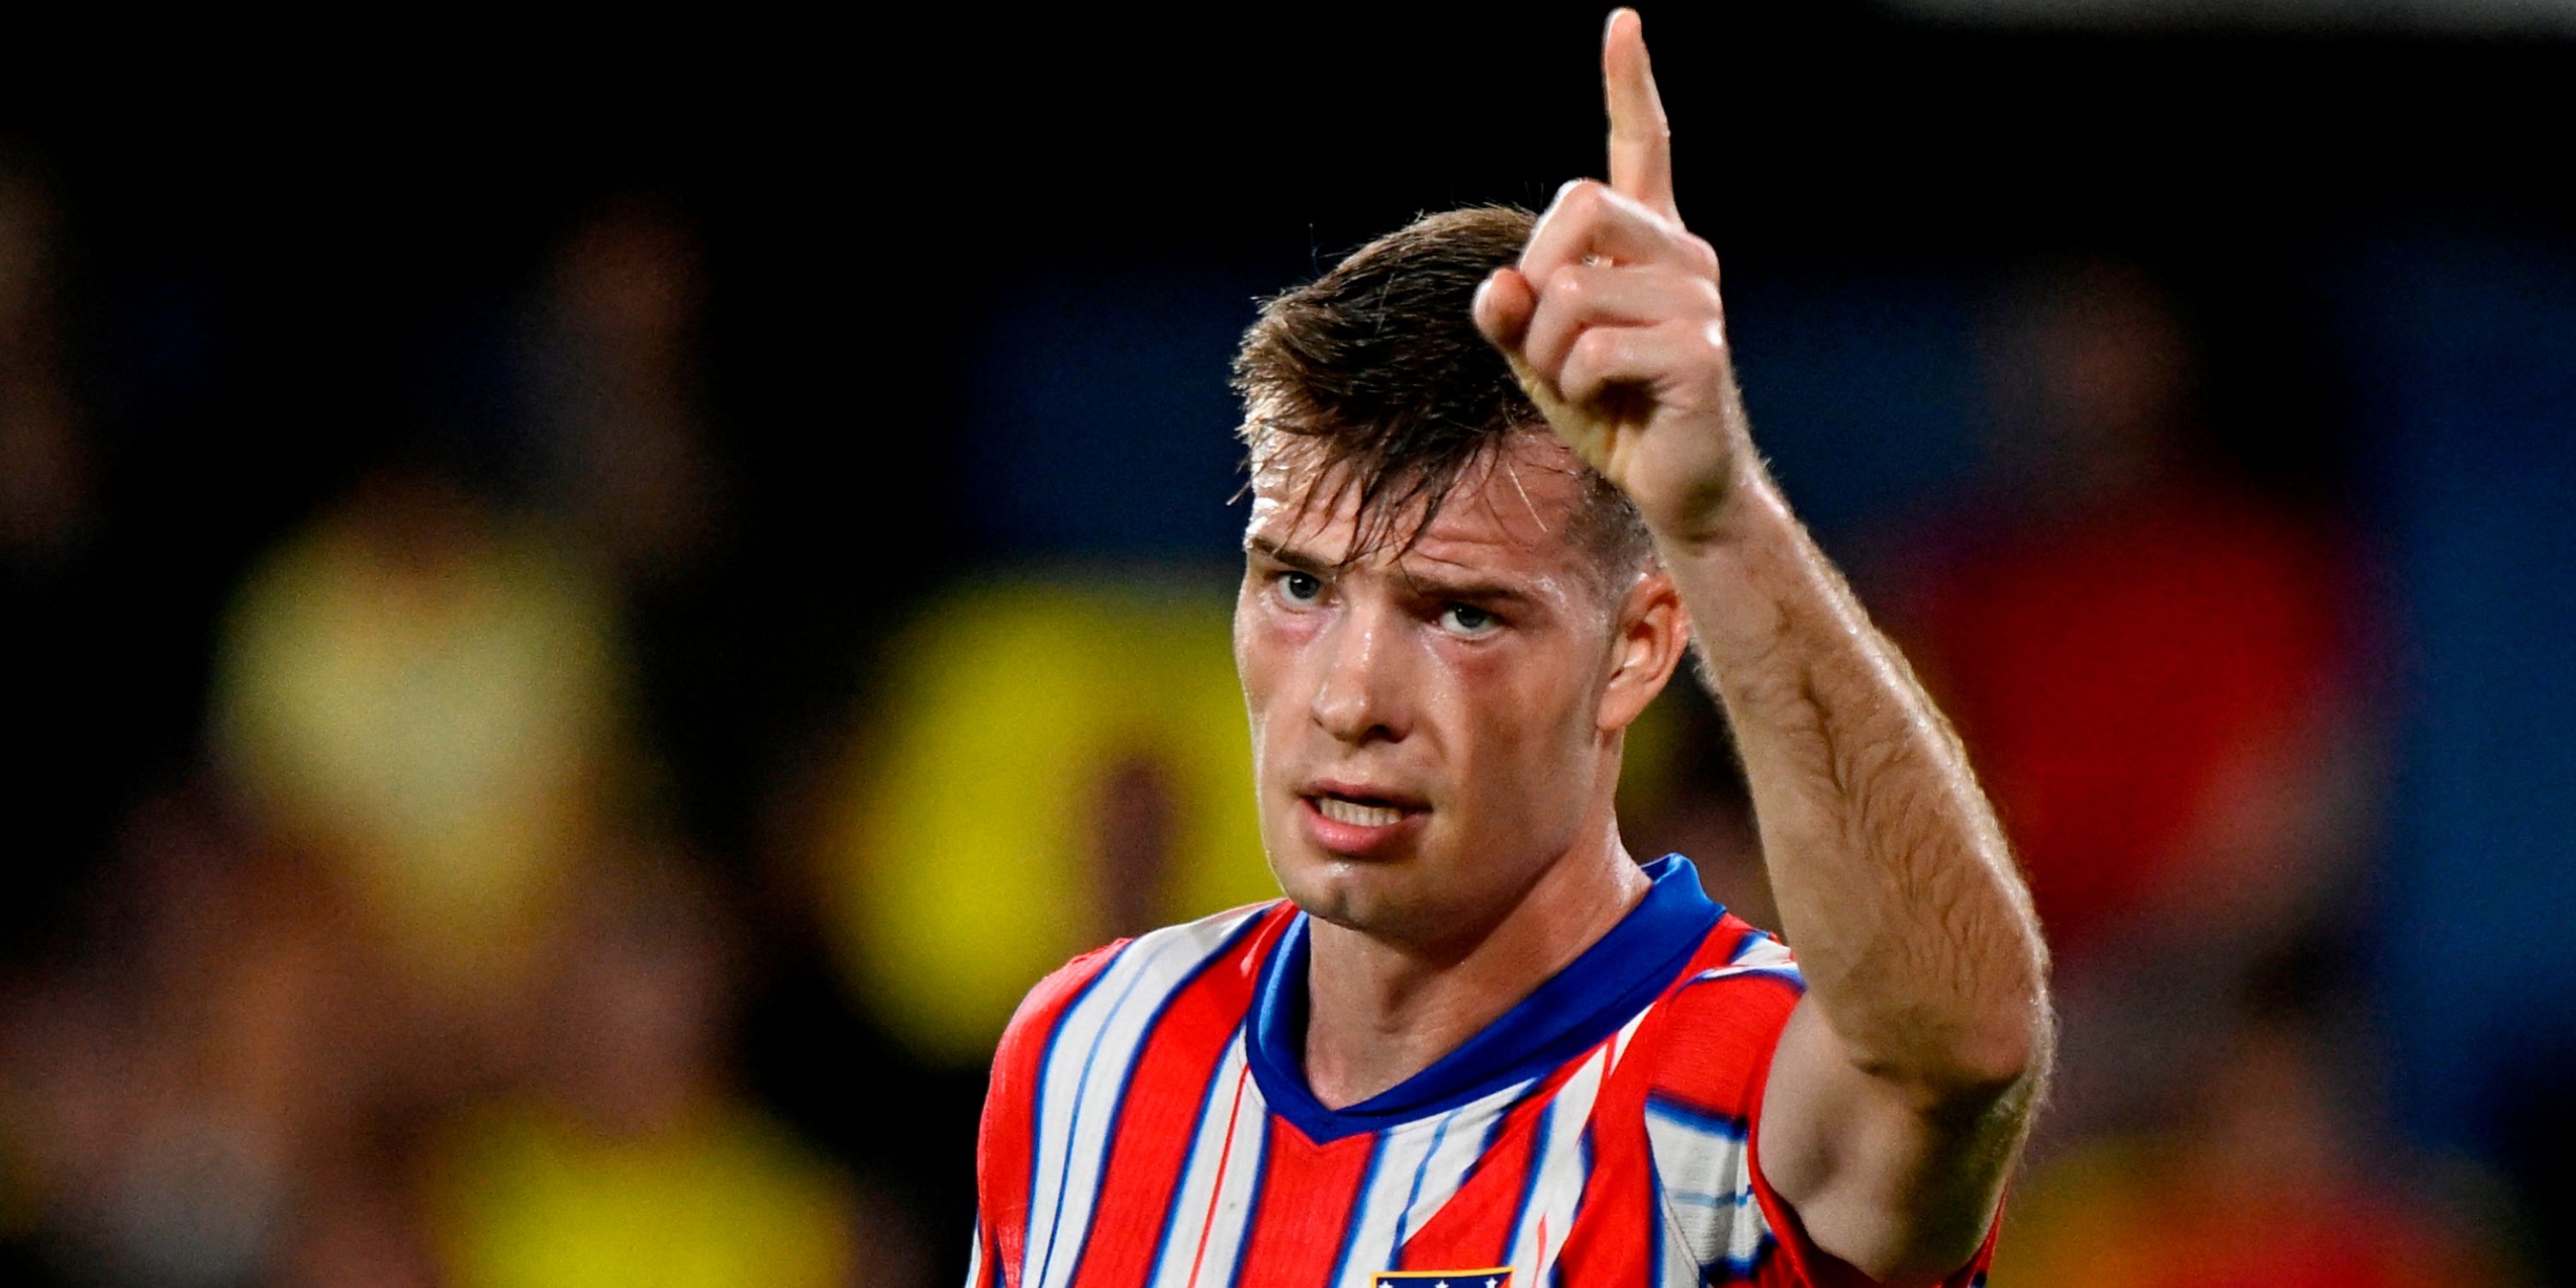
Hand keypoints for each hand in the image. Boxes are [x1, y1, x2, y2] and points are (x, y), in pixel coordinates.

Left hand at [1472, 9, 1754, 547]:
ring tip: (1578, 387)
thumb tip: (1497, 286)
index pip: (1643, 146)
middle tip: (1544, 346)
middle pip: (1577, 206)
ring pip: (1570, 291)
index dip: (1630, 85)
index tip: (1623, 23)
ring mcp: (1697, 299)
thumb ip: (1509, 315)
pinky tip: (1609, 406)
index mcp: (1650, 243)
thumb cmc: (1612, 413)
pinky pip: (1589, 351)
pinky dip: (1572, 389)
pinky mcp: (1698, 351)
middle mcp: (1684, 253)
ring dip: (1544, 354)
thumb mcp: (1539, 359)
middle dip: (1535, 278)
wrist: (1677, 488)